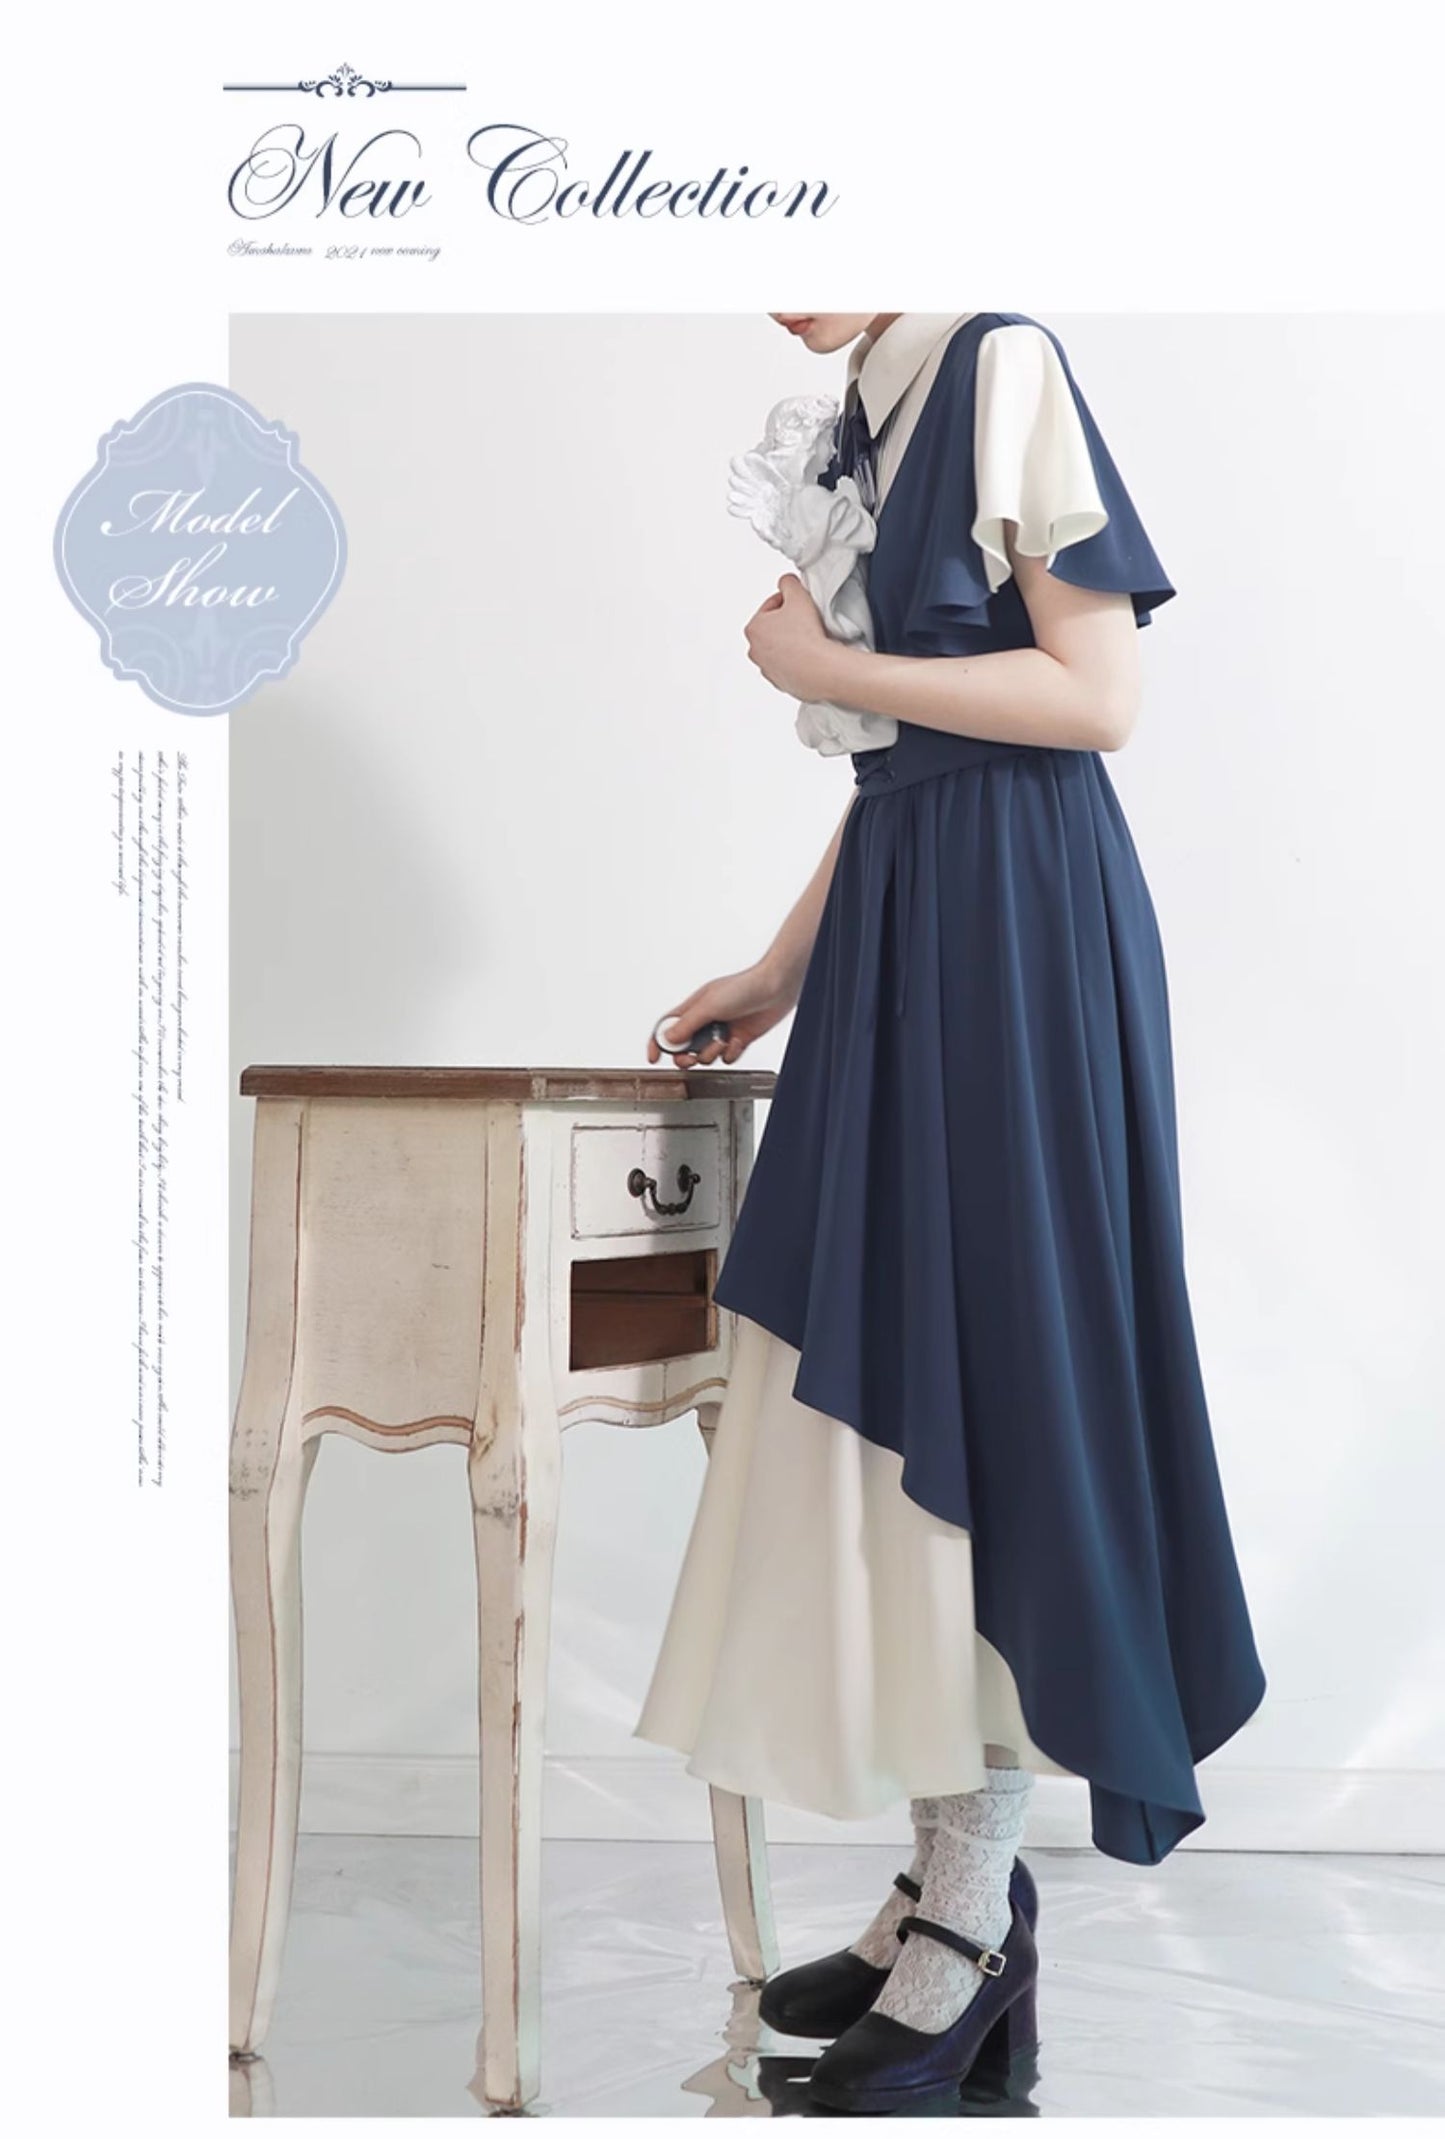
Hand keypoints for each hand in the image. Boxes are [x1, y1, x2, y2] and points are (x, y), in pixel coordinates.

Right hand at [646, 959, 799, 1067]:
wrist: (776, 989)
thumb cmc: (744, 987)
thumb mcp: (709, 1006)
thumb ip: (686, 1024)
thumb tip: (667, 1039)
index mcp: (693, 1008)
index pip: (667, 1027)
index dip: (658, 1042)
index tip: (653, 1057)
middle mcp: (705, 1021)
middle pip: (684, 1047)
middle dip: (686, 1056)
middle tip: (690, 1059)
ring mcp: (722, 1031)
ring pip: (705, 1055)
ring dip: (712, 1053)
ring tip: (722, 1041)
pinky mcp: (738, 1040)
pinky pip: (727, 1058)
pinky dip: (731, 1053)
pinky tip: (737, 1041)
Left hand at [744, 573, 834, 700]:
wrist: (820, 670)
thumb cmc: (807, 636)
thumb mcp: (797, 594)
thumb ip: (788, 582)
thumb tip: (786, 582)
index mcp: (753, 628)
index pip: (771, 606)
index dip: (788, 602)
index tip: (801, 604)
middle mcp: (755, 651)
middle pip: (773, 628)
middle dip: (788, 623)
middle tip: (805, 621)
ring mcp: (767, 670)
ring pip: (780, 648)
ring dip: (792, 642)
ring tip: (809, 639)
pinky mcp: (781, 683)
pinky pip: (788, 666)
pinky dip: (797, 660)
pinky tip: (809, 656)